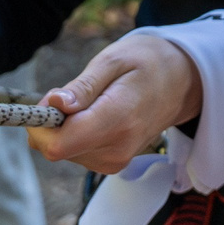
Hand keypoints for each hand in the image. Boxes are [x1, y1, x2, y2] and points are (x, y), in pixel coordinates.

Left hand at [33, 32, 203, 174]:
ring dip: (66, 126)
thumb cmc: (147, 63)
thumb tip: (53, 106)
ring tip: (94, 101)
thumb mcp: (114, 60)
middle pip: (56, 148)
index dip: (41, 124)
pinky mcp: (112, 164)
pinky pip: (75, 153)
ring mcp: (115, 161)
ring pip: (63, 151)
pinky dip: (76, 133)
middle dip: (53, 121)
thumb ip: (83, 86)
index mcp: (117, 121)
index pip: (58, 145)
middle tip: (76, 93)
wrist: (182, 82)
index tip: (51, 98)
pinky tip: (97, 115)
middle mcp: (116, 150)